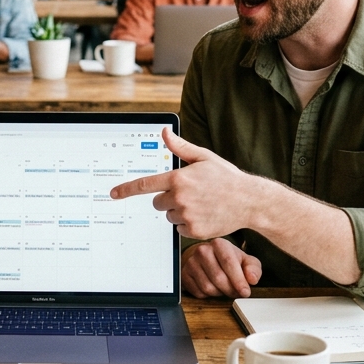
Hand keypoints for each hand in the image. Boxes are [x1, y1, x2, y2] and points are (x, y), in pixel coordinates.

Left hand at [109, 128, 264, 239]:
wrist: (249, 201)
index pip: (145, 185)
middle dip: (168, 199)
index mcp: (179, 178)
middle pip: (157, 203)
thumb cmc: (227, 177)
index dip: (126, 189)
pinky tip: (204, 215)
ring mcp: (186, 216)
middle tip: (189, 194)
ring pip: (169, 216)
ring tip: (201, 204)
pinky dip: (189, 224)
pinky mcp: (194, 230)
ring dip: (179, 211)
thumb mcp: (204, 157)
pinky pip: (180, 229)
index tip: (113, 194)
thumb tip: (163, 133)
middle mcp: (180, 197)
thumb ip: (180, 147)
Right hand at [182, 239, 262, 297]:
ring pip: (208, 287)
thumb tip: (252, 278)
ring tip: (225, 288)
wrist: (211, 259)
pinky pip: (198, 292)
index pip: (229, 263)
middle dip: (230, 290)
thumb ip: (253, 269)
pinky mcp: (184, 274)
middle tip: (236, 292)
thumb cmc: (230, 260)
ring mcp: (191, 262)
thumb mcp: (246, 261)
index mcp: (219, 244)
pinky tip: (213, 287)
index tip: (245, 292)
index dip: (238, 280)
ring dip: (219, 293)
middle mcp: (203, 250)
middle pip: (218, 278)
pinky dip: (208, 295)